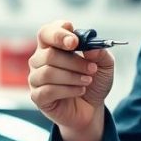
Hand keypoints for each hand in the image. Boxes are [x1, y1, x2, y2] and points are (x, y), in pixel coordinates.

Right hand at [27, 19, 114, 134]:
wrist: (92, 108)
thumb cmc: (93, 82)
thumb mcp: (104, 65)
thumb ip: (100, 53)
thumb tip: (91, 47)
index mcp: (53, 46)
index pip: (46, 33)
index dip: (59, 34)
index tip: (75, 42)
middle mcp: (40, 60)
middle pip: (49, 54)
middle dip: (74, 62)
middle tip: (92, 69)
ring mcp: (36, 78)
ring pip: (48, 73)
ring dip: (72, 76)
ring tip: (87, 81)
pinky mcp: (38, 96)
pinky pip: (48, 90)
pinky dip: (68, 90)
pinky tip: (79, 91)